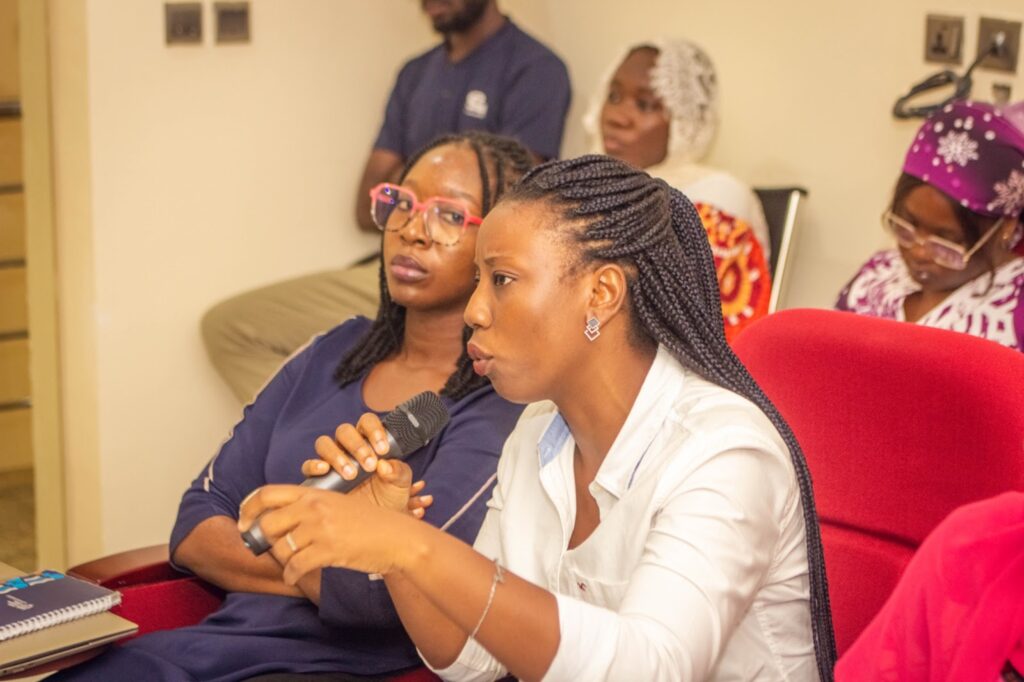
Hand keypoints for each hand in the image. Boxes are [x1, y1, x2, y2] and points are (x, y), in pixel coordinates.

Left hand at [238, 484, 413, 582]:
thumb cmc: (371, 523)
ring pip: (280, 548)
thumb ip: (311, 507)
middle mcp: (314, 507)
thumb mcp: (339, 504)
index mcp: (315, 493)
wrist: (397, 538)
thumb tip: (280, 521)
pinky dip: (291, 575)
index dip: (248, 508)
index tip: (243, 522)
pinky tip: (295, 577)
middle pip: (268, 523)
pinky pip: (295, 566)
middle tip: (269, 549)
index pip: (268, 493)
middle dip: (264, 540)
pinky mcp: (327, 550)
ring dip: (282, 560)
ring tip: (291, 564)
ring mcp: (320, 528)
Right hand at [306, 412, 432, 515]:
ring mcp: (332, 461)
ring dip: (337, 455)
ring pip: (325, 444)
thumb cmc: (389, 499)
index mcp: (369, 441)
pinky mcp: (320, 478)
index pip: (367, 422)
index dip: (374, 431)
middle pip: (344, 431)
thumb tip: (385, 465)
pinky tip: (324, 470)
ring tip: (350, 473)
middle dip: (357, 446)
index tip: (383, 450)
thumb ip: (398, 471)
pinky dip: (314, 465)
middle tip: (368, 465)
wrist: (376, 525)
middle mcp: (348, 448)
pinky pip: (308, 465)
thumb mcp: (401, 485)